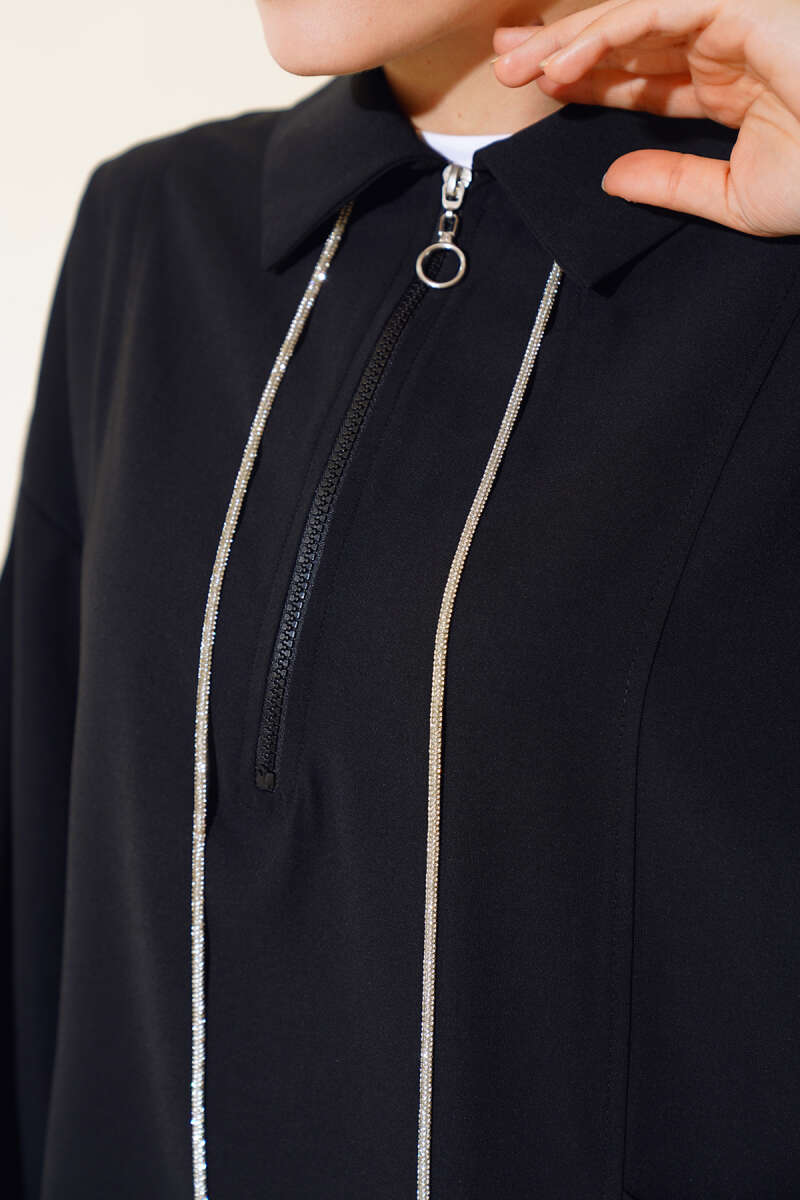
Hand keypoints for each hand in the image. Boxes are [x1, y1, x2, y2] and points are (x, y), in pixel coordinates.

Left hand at [492, 0, 799, 236]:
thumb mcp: (731, 196)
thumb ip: (671, 182)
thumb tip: (617, 177)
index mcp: (726, 85)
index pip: (640, 73)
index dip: (586, 78)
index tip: (536, 90)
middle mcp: (727, 45)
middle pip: (627, 36)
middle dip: (562, 47)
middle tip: (506, 64)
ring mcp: (735, 20)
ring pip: (634, 16)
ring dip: (571, 38)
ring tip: (516, 65)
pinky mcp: (744, 6)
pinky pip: (658, 9)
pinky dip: (608, 31)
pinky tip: (564, 62)